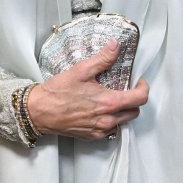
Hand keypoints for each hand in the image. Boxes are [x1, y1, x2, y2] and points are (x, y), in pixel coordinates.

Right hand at [25, 43, 148, 140]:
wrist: (38, 112)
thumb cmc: (57, 92)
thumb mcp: (81, 70)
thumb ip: (102, 59)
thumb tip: (116, 45)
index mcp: (108, 102)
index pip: (140, 99)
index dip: (143, 88)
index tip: (138, 81)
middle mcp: (108, 120)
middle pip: (135, 112)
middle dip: (134, 100)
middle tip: (125, 89)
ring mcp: (101, 131)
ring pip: (124, 121)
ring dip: (123, 110)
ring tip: (111, 99)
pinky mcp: (93, 137)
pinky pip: (111, 130)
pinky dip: (111, 120)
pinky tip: (100, 110)